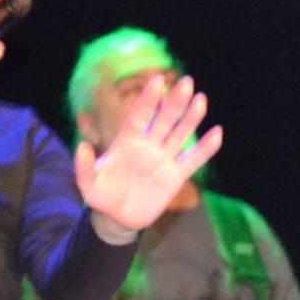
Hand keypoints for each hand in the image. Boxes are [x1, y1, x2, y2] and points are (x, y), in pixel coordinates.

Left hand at [76, 74, 221, 236]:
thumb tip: (82, 147)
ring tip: (201, 100)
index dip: (149, 98)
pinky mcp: (175, 177)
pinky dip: (206, 149)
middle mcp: (148, 146)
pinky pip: (193, 160)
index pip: (141, 115)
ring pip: (180, 134)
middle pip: (165, 119)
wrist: (118, 218)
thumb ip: (85, 167)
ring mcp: (163, 160)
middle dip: (175, 101)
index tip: (157, 80)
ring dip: (191, 118)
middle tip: (187, 82)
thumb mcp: (88, 184)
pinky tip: (217, 133)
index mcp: (128, 141)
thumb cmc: (102, 196)